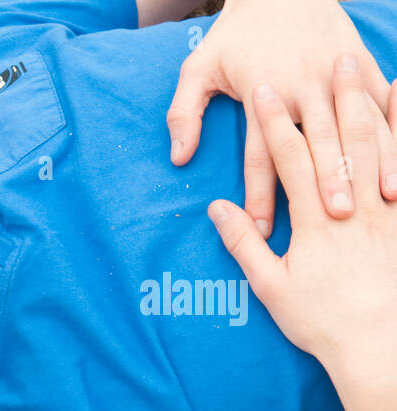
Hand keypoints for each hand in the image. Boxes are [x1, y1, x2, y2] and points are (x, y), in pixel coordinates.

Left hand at [168, 0, 396, 235]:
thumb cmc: (235, 36)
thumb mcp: (198, 69)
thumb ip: (184, 113)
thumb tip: (179, 158)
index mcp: (263, 96)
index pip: (261, 157)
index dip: (261, 196)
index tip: (264, 231)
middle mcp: (302, 87)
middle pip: (316, 145)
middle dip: (327, 183)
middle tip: (336, 221)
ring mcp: (336, 76)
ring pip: (357, 127)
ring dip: (371, 163)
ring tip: (382, 199)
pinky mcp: (362, 64)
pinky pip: (381, 102)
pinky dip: (395, 131)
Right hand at [207, 57, 396, 393]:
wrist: (379, 345)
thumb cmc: (320, 321)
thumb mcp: (271, 288)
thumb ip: (245, 244)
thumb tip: (219, 208)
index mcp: (314, 220)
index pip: (288, 157)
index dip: (271, 122)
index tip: (259, 91)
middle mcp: (353, 204)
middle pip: (338, 137)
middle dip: (327, 96)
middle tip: (321, 59)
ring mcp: (387, 209)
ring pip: (377, 142)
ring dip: (366, 102)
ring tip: (359, 68)